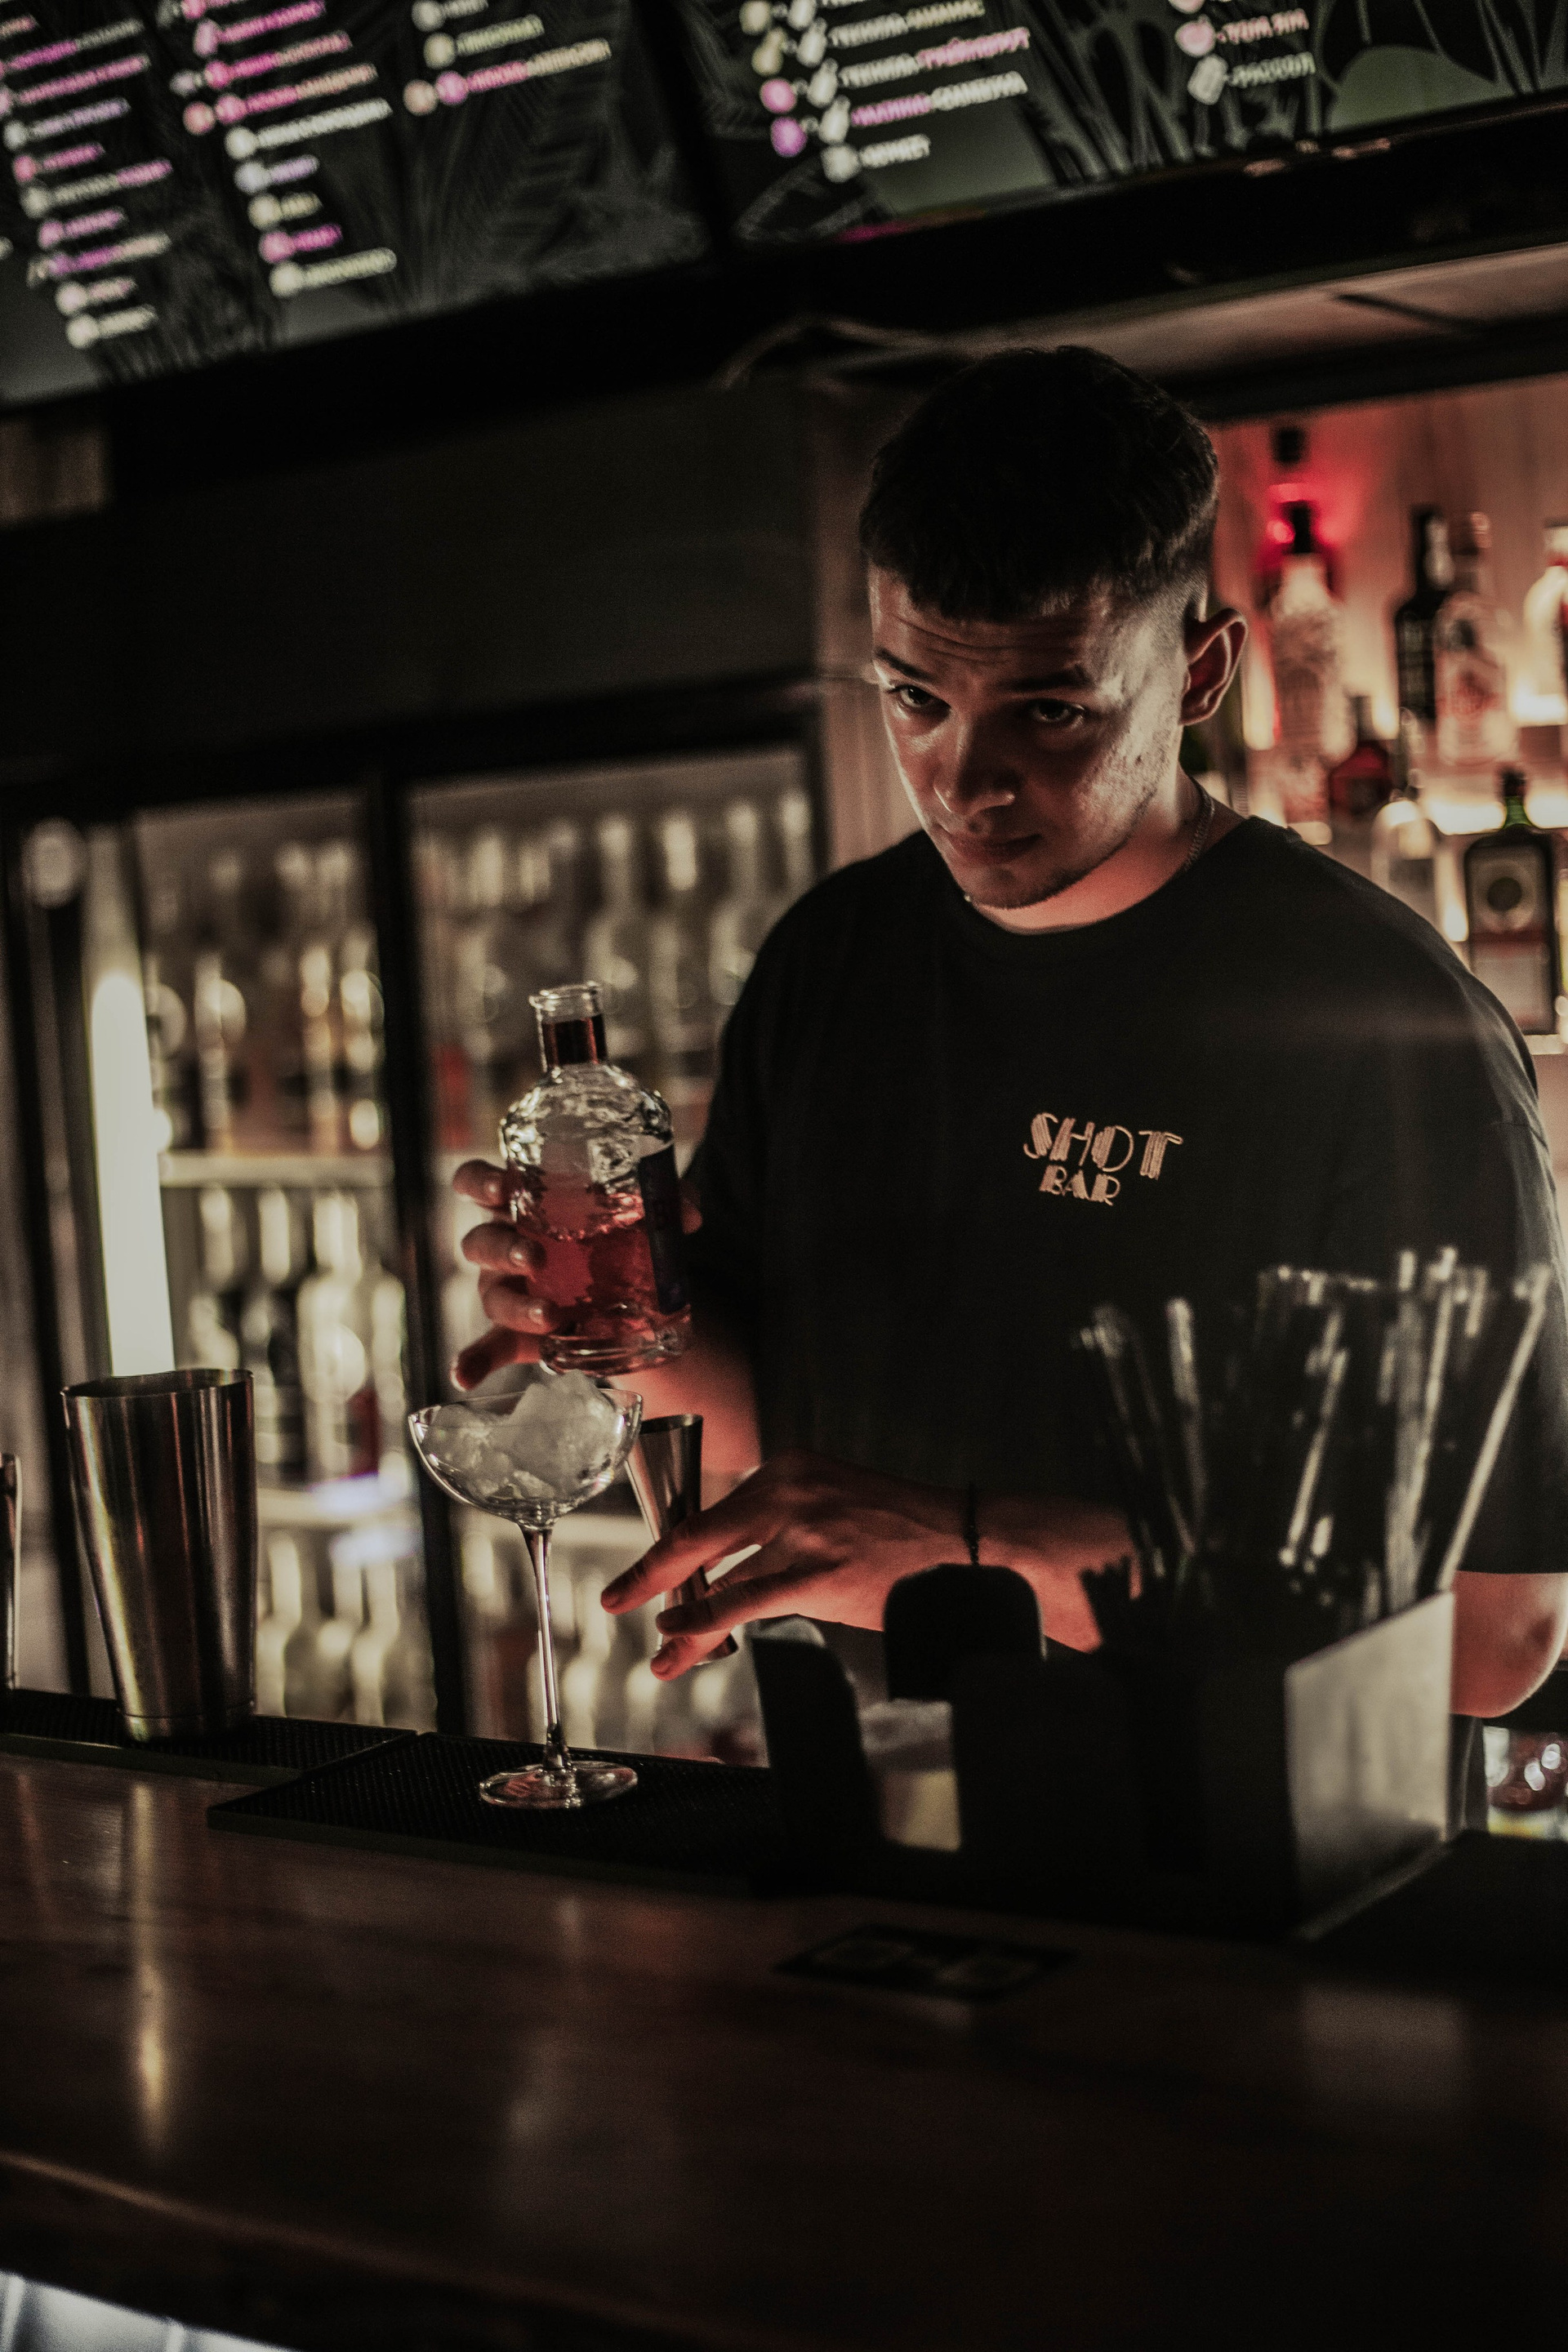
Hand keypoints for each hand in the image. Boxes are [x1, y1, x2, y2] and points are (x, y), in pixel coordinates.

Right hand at [449, 1159, 703, 1391]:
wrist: (621, 1290)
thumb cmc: (612, 1235)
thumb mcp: (637, 1213)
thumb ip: (664, 1203)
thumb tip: (689, 1212)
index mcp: (521, 1205)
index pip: (476, 1183)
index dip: (478, 1182)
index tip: (502, 1187)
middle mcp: (504, 1245)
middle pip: (480, 1242)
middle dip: (504, 1249)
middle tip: (537, 1258)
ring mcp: (505, 1291)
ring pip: (491, 1296)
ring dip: (513, 1306)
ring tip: (549, 1317)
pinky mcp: (514, 1334)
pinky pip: (488, 1348)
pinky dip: (474, 1361)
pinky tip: (464, 1376)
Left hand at [601, 1451, 967, 1677]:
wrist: (968, 1540)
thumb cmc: (904, 1532)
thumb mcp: (834, 1504)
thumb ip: (783, 1526)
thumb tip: (729, 1573)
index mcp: (789, 1468)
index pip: (714, 1512)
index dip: (675, 1548)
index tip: (650, 1570)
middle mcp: (789, 1489)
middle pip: (700, 1536)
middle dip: (651, 1572)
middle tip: (616, 1598)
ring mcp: (803, 1531)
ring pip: (721, 1581)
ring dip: (683, 1620)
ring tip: (661, 1649)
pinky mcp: (819, 1573)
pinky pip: (745, 1602)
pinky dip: (706, 1621)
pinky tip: (683, 1635)